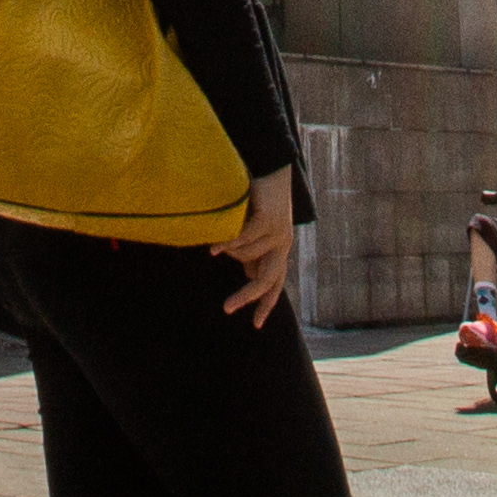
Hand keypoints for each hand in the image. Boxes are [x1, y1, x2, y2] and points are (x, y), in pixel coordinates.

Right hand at [222, 166, 297, 325]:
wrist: (273, 171)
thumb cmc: (260, 203)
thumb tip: (249, 275)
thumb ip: (254, 253)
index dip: (266, 305)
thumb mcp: (257, 233)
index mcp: (280, 251)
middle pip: (266, 281)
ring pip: (245, 255)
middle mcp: (283, 245)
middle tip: (226, 308)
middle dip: (246, 297)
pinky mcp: (269, 220)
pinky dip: (226, 243)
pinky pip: (243, 239)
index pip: (275, 285)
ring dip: (229, 250)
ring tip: (221, 237)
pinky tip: (213, 248)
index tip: (255, 325)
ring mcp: (278, 233)